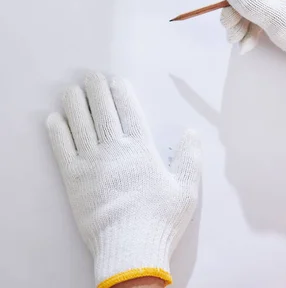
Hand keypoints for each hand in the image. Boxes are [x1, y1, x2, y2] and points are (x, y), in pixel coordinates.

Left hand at [47, 72, 200, 287]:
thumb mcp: (185, 189)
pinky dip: (58, 131)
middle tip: (90, 76)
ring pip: (80, 124)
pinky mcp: (74, 179)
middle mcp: (115, 149)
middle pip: (102, 111)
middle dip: (96, 89)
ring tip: (71, 90)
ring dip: (75, 103)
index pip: (128, 110)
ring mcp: (92, 162)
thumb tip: (191, 132)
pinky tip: (55, 118)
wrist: (130, 248)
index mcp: (141, 149)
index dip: (120, 92)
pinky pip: (62, 149)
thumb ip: (189, 158)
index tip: (114, 80)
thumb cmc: (160, 219)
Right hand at [221, 0, 285, 74]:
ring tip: (235, 41)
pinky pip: (260, 14)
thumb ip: (251, 2)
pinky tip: (246, 45)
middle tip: (227, 27)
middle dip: (236, 8)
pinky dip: (251, 28)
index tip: (228, 1)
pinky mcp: (283, 12)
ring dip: (240, 21)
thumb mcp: (277, 18)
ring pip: (252, 2)